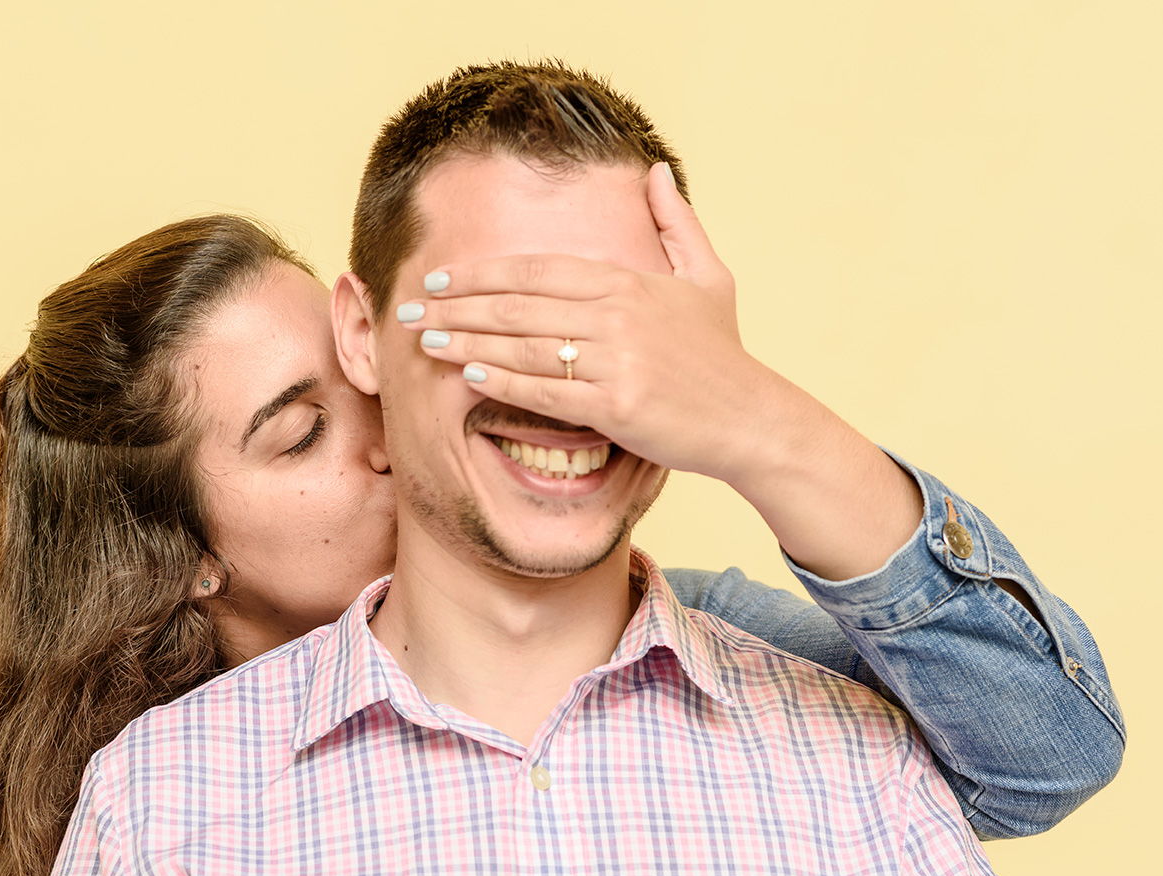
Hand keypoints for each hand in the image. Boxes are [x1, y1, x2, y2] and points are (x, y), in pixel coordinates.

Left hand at [401, 162, 761, 485]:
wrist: (752, 418)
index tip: (438, 277)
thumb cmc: (724, 354)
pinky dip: (503, 382)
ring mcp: (617, 360)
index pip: (537, 270)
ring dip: (465, 342)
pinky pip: (546, 392)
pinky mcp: (618, 405)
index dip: (481, 273)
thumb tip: (654, 170)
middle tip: (410, 307)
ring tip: (424, 340)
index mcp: (629, 282)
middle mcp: (619, 314)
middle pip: (517, 304)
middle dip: (454, 305)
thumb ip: (676, 223)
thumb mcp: (709, 277)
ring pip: (523, 345)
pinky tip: (468, 376)